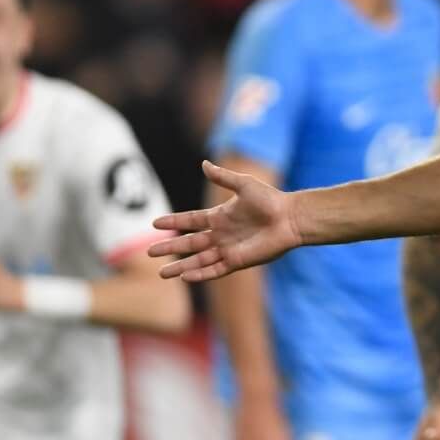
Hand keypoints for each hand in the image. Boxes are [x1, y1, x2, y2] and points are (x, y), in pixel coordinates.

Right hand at [150, 161, 301, 281]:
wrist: (290, 218)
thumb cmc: (270, 199)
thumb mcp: (244, 184)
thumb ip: (222, 177)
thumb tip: (204, 163)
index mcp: (220, 217)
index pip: (191, 220)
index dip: (173, 221)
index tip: (154, 224)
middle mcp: (221, 235)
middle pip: (189, 243)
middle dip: (170, 247)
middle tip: (149, 252)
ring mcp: (228, 249)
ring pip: (198, 260)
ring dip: (181, 267)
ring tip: (162, 273)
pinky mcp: (238, 261)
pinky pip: (215, 270)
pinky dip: (200, 274)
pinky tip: (185, 277)